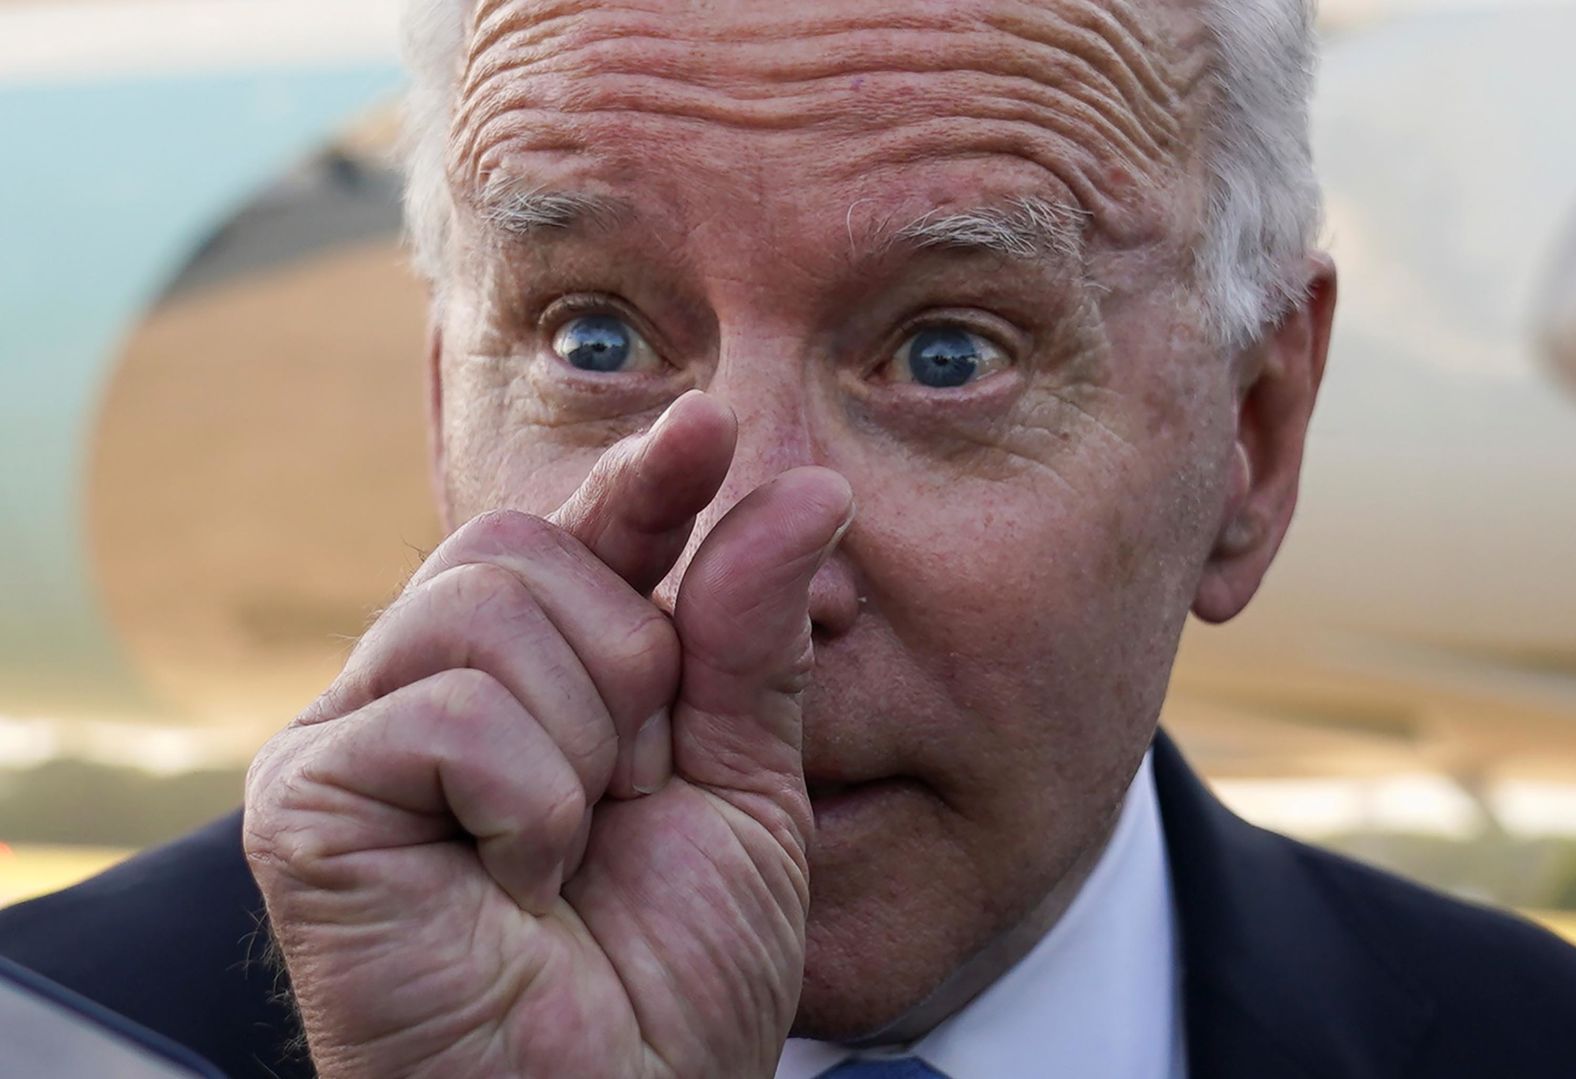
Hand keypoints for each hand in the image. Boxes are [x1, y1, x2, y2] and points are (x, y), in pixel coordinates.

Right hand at [243, 391, 853, 1078]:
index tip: (713, 427)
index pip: (572, 536)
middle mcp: (422, 691)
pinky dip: (525, 806)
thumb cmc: (668, 977)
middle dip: (628, 670)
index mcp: (523, 682)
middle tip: (625, 799)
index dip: (640, 482)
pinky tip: (513, 887)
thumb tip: (803, 484)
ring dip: (581, 746)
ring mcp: (353, 740)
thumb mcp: (741, 786)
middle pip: (522, 549)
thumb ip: (751, 638)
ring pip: (488, 613)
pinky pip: (450, 714)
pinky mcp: (304, 803)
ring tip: (563, 853)